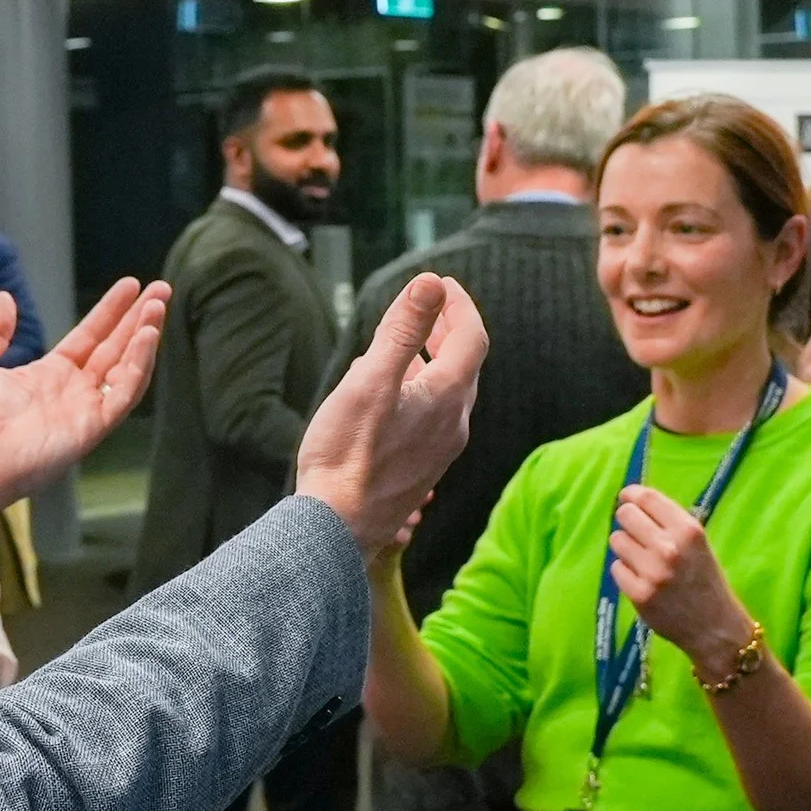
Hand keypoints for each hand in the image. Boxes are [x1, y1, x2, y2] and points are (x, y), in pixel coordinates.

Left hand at [0, 280, 165, 516]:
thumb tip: (4, 298)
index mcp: (50, 374)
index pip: (90, 337)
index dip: (110, 312)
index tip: (130, 286)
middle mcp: (74, 390)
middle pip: (115, 347)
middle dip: (138, 318)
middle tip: (161, 289)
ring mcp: (86, 408)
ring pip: (127, 367)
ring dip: (144, 336)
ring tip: (157, 306)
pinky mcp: (94, 426)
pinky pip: (125, 392)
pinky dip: (140, 365)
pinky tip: (147, 337)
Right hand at [296, 274, 486, 559]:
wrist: (338, 526)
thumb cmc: (348, 454)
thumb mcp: (371, 381)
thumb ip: (402, 331)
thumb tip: (430, 284)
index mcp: (446, 397)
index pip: (472, 338)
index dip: (460, 305)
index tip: (442, 284)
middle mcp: (453, 423)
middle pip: (464, 365)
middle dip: (449, 330)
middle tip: (431, 307)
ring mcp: (439, 449)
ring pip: (449, 392)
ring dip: (435, 361)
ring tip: (408, 345)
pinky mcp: (421, 468)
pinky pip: (433, 417)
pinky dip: (422, 390)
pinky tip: (391, 395)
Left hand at [607, 485, 755, 681]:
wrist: (715, 629)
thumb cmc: (706, 581)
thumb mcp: (698, 544)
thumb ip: (669, 523)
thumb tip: (632, 500)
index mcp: (688, 530)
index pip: (647, 498)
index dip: (631, 494)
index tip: (626, 497)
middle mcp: (669, 548)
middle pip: (625, 515)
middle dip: (627, 520)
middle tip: (635, 532)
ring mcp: (652, 572)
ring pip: (616, 540)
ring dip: (625, 548)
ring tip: (642, 560)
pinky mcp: (639, 594)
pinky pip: (616, 568)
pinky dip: (625, 572)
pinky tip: (642, 580)